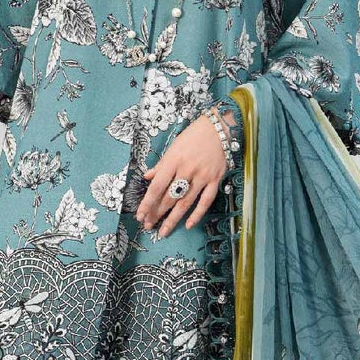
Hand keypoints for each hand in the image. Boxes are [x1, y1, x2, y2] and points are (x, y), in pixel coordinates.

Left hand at [135, 112, 227, 236]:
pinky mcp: (215, 180)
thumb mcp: (173, 147)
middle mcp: (187, 170)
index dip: (147, 203)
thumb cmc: (193, 136)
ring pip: (185, 203)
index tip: (140, 215)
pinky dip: (197, 214)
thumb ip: (161, 164)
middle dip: (157, 213)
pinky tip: (188, 225)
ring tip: (163, 231)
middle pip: (169, 197)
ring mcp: (202, 176)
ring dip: (173, 219)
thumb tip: (147, 176)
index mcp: (173, 161)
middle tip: (148, 226)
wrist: (219, 128)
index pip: (157, 187)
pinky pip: (205, 201)